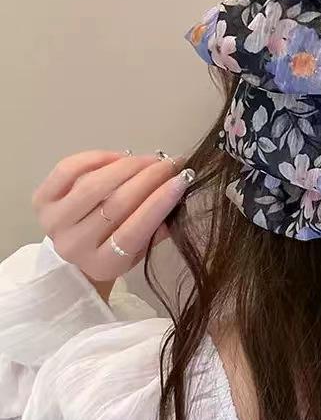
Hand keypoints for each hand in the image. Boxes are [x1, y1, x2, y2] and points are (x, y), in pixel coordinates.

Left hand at [32, 150, 194, 296]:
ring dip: (128, 166)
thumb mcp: (142, 249)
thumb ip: (161, 226)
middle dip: (149, 178)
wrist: (77, 249)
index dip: (160, 202)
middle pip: (116, 204)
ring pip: (94, 185)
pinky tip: (120, 156)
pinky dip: (97, 158)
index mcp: (104, 264)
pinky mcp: (40, 200)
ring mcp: (54, 222)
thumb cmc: (117, 247)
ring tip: (148, 159)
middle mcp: (74, 246)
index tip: (182, 179)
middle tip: (170, 163)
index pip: (135, 230)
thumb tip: (179, 189)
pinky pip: (69, 170)